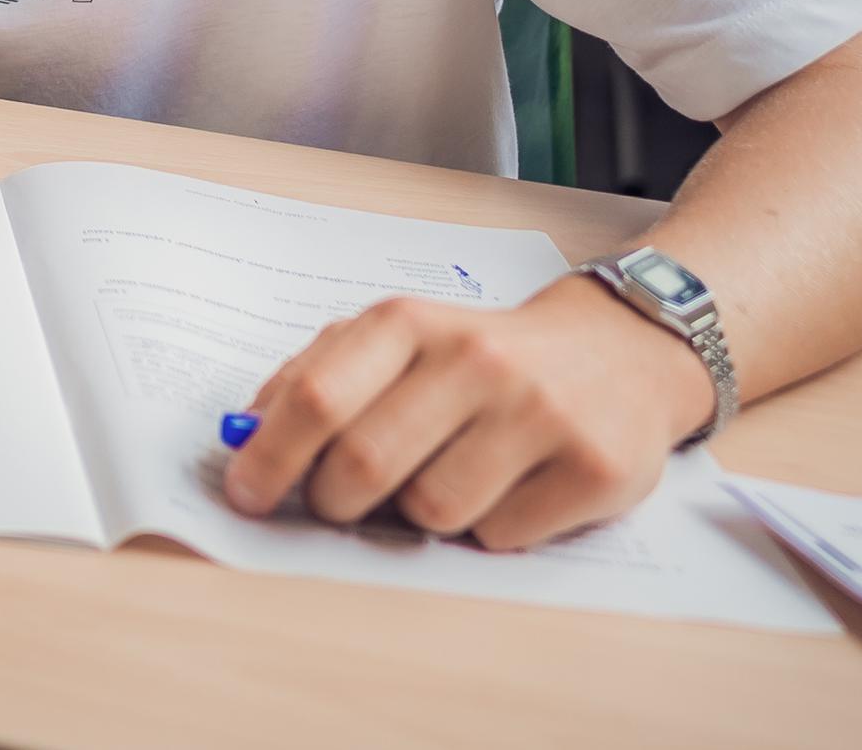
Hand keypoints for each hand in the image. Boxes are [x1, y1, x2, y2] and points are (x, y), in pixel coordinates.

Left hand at [221, 274, 716, 548]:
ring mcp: (539, 413)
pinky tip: (506, 490)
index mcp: (409, 324)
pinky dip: (487, 530)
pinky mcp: (594, 469)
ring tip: (442, 479)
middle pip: (365, 464)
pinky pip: (500, 537)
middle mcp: (475, 360)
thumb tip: (244, 436)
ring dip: (418, 515)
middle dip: (334, 500)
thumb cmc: (479, 357)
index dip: (270, 457)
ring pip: (432, 511)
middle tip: (340, 502)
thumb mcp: (396, 339)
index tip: (245, 496)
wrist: (617, 353)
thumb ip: (316, 376)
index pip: (318, 398)